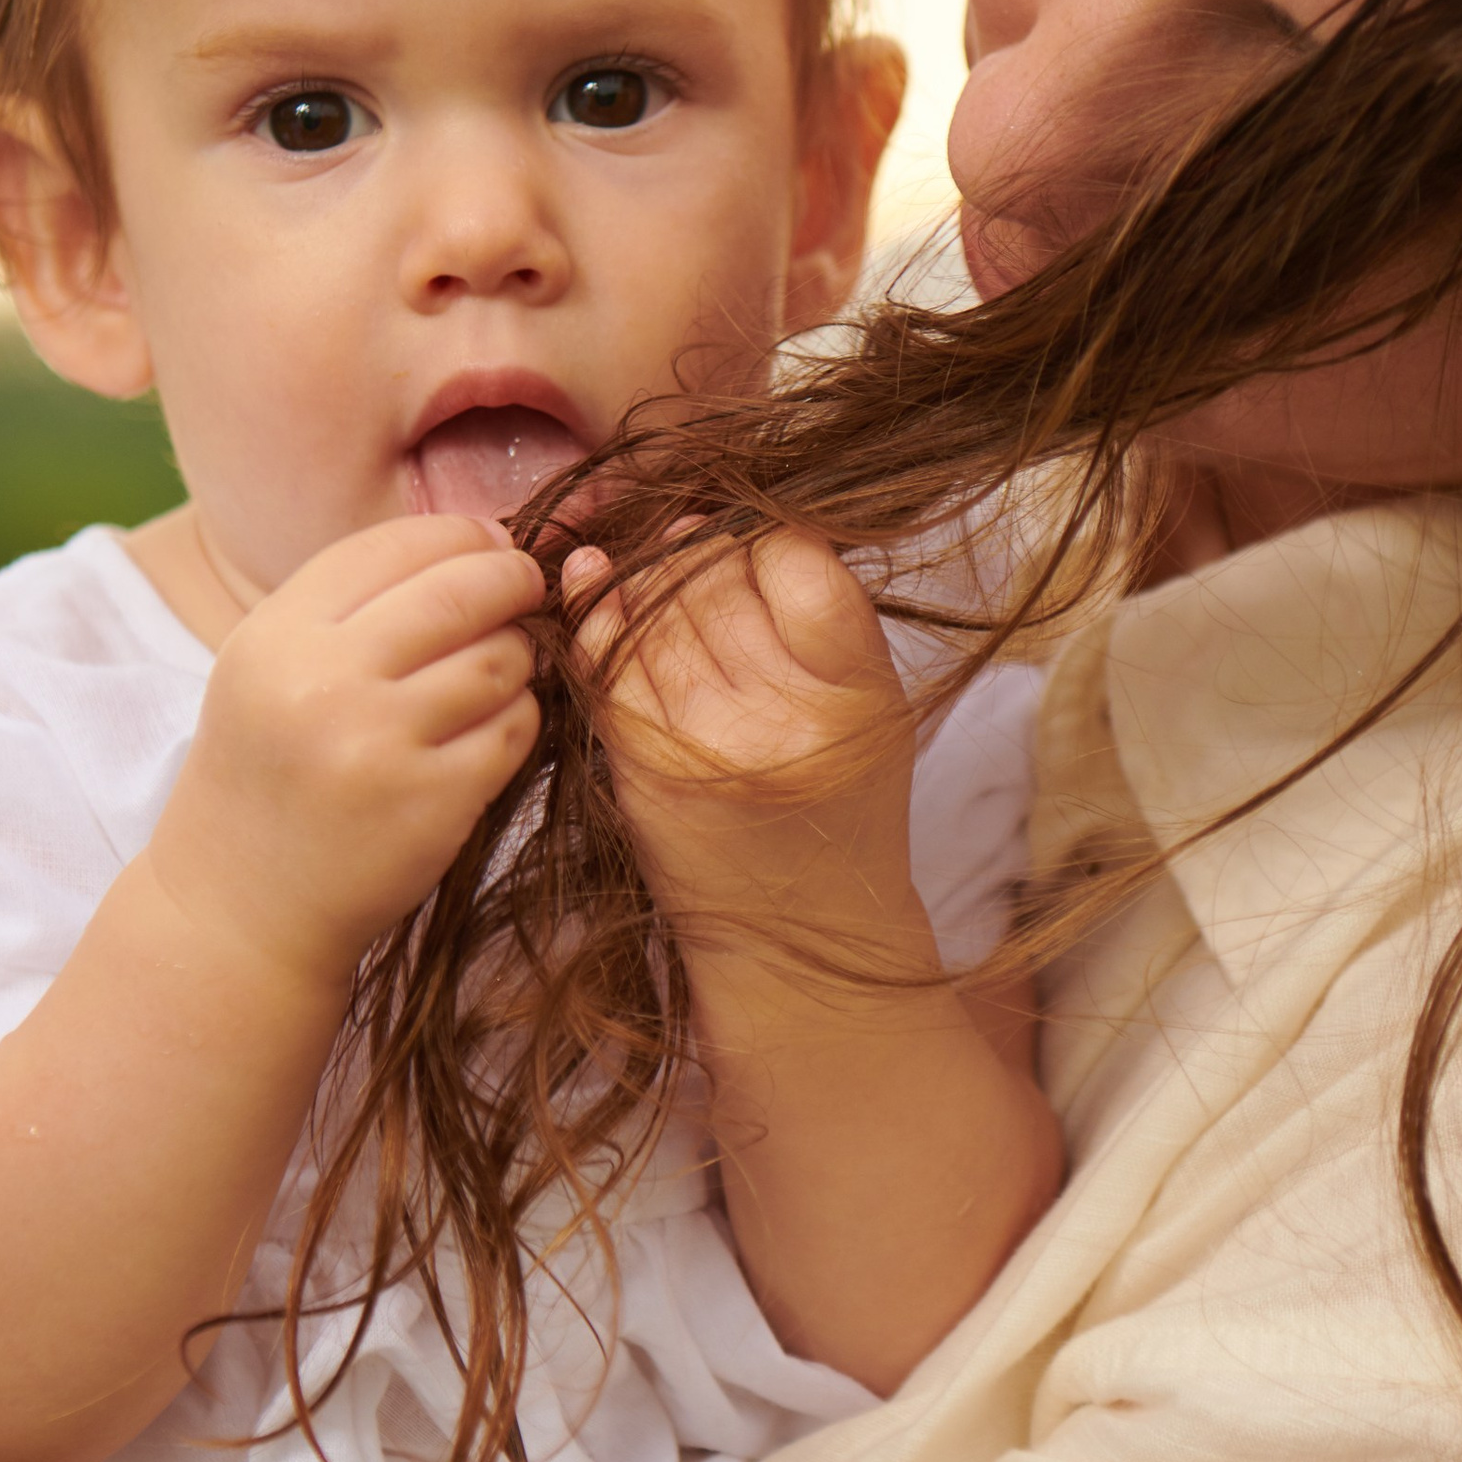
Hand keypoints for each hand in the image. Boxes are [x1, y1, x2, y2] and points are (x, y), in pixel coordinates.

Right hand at [151, 516, 545, 983]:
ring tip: (499, 671)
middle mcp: (321, 684)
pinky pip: (514, 731)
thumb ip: (350, 605)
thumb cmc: (268, 775)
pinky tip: (491, 732)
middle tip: (528, 588)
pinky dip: (518, 722)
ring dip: (518, 658)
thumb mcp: (269, 670)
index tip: (491, 545)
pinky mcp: (430, 805)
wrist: (237, 909)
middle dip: (512, 580)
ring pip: (499, 661)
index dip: (461, 535)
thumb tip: (480, 540)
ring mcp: (378, 747)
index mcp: (275, 637)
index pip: (393, 545)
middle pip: (460, 592)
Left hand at [564, 528, 917, 959]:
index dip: (763, 538)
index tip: (753, 544)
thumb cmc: (838, 810)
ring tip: (647, 570)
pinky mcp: (643, 769)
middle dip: (697, 555)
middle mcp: (783, 717)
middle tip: (693, 553)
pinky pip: (605, 664)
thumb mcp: (869, 706)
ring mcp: (706, 744)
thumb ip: (819, 616)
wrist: (802, 943)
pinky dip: (594, 619)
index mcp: (856, 693)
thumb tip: (721, 518)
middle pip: (715, 579)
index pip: (793, 559)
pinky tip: (592, 589)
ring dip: (643, 580)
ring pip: (653, 612)